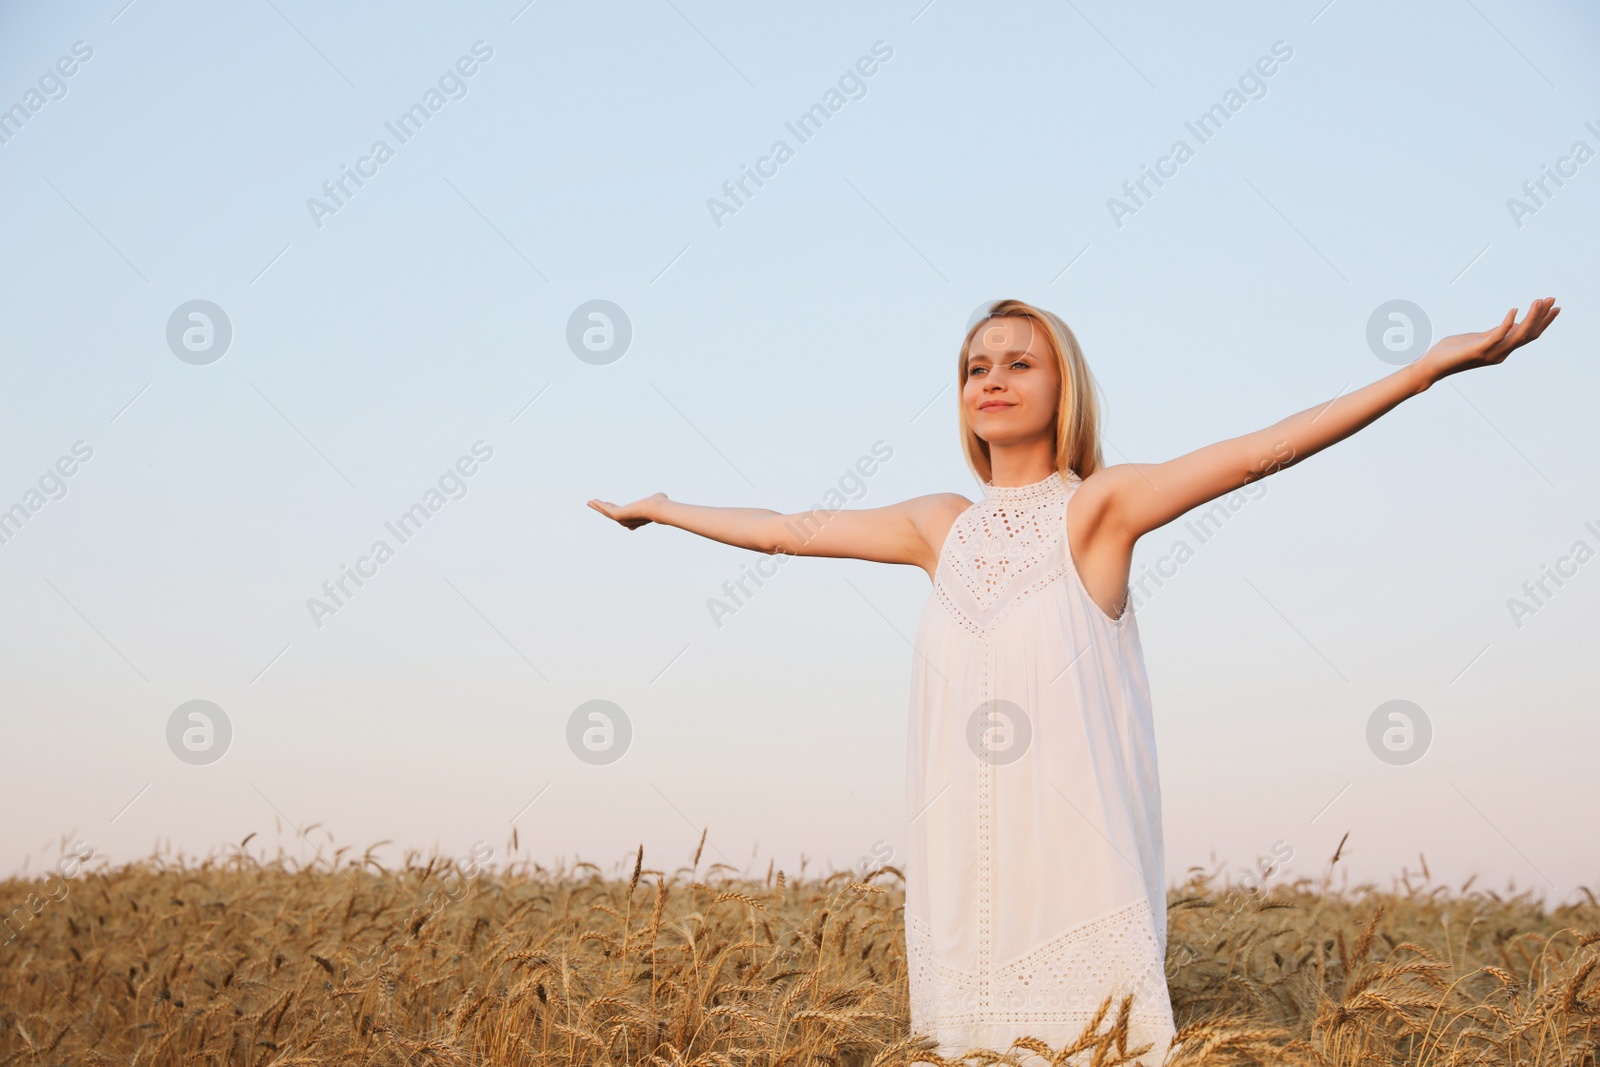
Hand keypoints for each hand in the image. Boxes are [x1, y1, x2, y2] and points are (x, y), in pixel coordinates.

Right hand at [587, 493, 665, 529]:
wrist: (657, 508)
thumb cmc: (660, 504)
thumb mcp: (658, 499)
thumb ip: (658, 497)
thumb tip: (662, 496)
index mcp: (636, 519)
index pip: (623, 517)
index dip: (615, 512)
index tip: (611, 509)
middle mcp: (627, 521)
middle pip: (611, 515)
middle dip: (603, 509)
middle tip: (595, 504)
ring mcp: (621, 519)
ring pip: (606, 512)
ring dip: (597, 506)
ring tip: (589, 502)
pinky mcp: (617, 515)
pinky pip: (605, 508)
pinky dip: (598, 505)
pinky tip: (592, 500)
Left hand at [1417, 297, 1559, 384]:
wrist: (1430, 366)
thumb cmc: (1450, 352)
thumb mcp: (1478, 339)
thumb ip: (1493, 333)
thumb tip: (1509, 322)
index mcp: (1501, 349)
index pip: (1527, 334)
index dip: (1542, 321)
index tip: (1553, 306)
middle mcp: (1500, 353)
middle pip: (1529, 334)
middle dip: (1542, 317)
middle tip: (1553, 299)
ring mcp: (1490, 353)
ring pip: (1519, 335)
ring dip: (1531, 318)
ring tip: (1538, 301)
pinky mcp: (1478, 350)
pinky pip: (1498, 335)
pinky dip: (1508, 323)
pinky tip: (1514, 310)